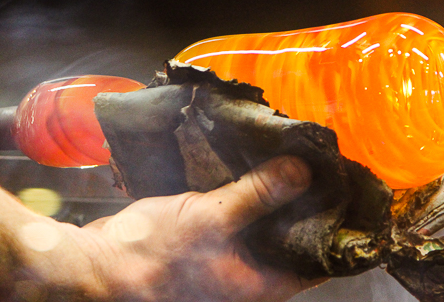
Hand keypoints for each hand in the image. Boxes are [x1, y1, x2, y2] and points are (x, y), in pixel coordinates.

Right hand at [68, 155, 323, 300]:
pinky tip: (248, 167)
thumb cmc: (152, 256)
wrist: (95, 267)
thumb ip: (259, 195)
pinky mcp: (205, 244)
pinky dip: (245, 195)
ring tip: (290, 158)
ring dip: (274, 195)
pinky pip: (236, 218)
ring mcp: (226, 261)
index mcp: (260, 284)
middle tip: (319, 164)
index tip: (348, 192)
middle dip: (304, 203)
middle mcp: (249, 276)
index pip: (317, 259)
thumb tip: (303, 171)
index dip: (335, 227)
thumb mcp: (213, 218)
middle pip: (291, 239)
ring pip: (262, 226)